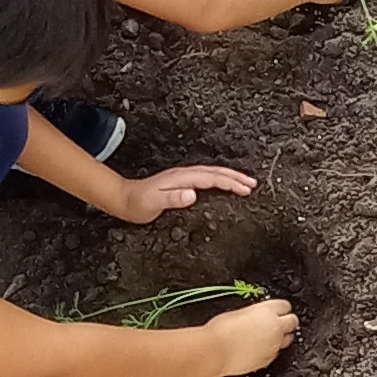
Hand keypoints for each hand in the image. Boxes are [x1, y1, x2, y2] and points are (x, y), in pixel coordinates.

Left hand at [116, 164, 257, 223]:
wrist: (123, 200)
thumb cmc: (137, 204)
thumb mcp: (153, 203)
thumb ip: (173, 198)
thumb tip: (193, 194)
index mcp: (181, 178)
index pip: (211, 178)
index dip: (230, 182)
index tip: (245, 188)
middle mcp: (184, 175)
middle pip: (215, 172)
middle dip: (235, 177)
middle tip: (253, 184)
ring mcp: (183, 178)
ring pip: (212, 174)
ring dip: (230, 177)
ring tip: (245, 183)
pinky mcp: (182, 183)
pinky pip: (207, 179)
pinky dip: (220, 180)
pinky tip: (224, 185)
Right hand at [209, 296, 298, 375]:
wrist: (216, 351)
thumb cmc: (221, 331)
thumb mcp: (238, 313)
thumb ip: (253, 315)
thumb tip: (255, 318)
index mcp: (267, 311)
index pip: (285, 306)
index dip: (281, 308)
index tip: (278, 310)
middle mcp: (275, 327)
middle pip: (293, 322)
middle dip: (287, 322)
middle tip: (279, 324)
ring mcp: (274, 345)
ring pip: (288, 339)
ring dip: (281, 337)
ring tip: (269, 338)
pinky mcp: (268, 359)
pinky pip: (276, 353)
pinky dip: (271, 350)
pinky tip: (260, 349)